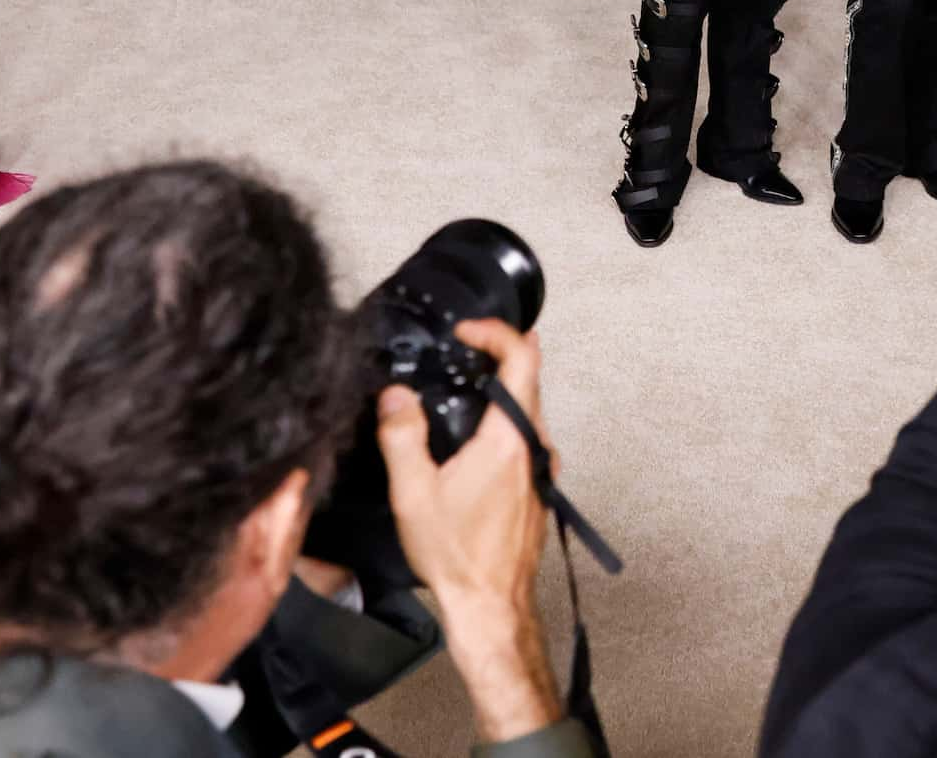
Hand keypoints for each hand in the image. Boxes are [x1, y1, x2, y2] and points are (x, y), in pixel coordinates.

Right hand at [375, 320, 564, 741]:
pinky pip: (525, 438)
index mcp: (510, 439)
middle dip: (494, 355)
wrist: (492, 606)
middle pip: (528, 379)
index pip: (522, 358)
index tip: (465, 330)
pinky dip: (502, 423)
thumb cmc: (457, 556)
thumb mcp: (414, 493)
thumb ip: (402, 436)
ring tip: (459, 390)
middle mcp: (535, 448)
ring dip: (497, 392)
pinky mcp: (538, 487)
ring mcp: (541, 468)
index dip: (495, 331)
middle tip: (458, 350)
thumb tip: (395, 395)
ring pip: (527, 410)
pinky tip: (471, 440)